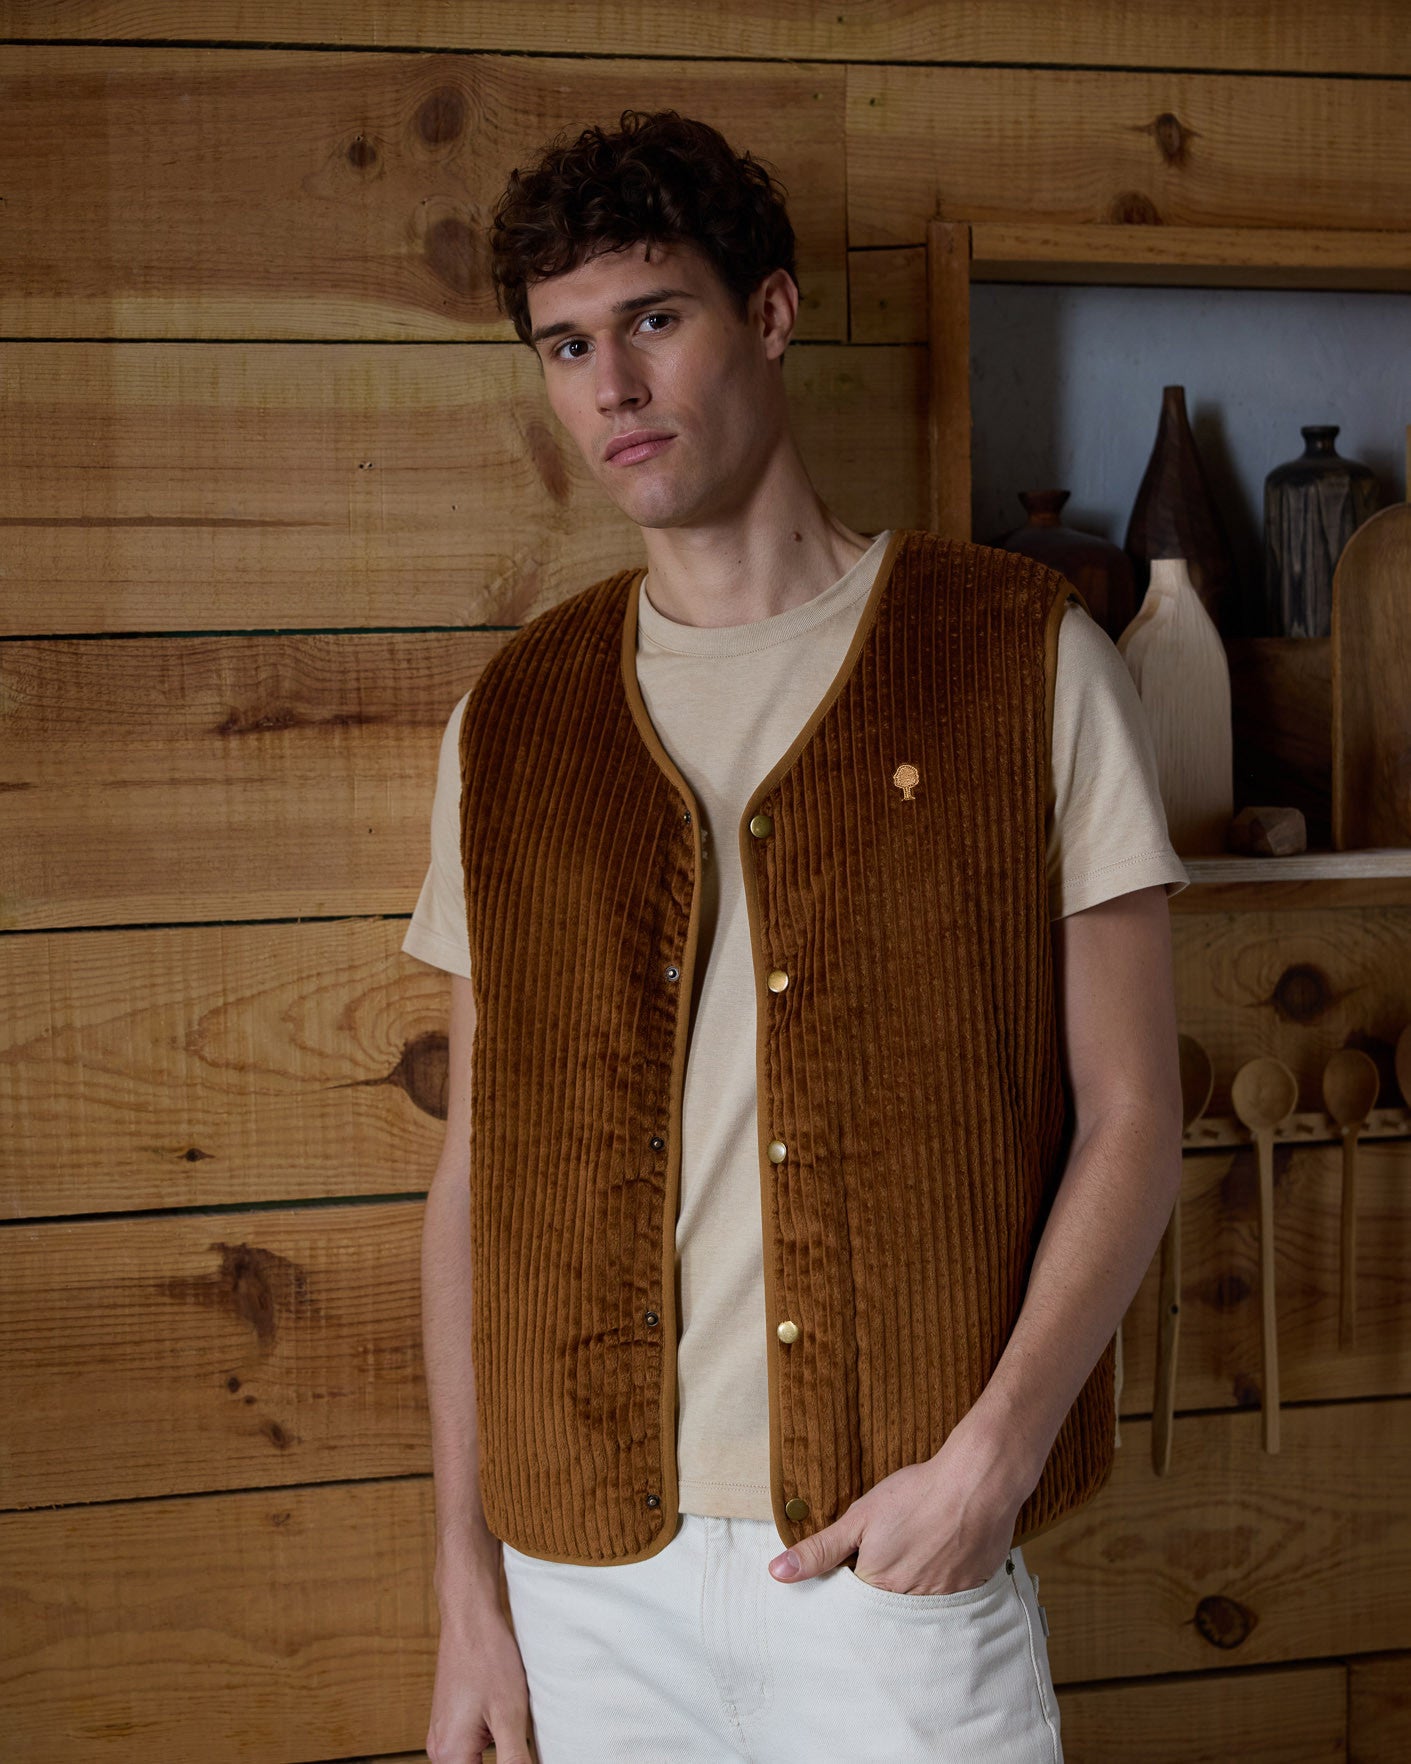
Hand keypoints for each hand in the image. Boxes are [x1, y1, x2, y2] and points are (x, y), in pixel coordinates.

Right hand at [426, 1603, 534, 1763]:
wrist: (470, 1617)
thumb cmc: (489, 1658)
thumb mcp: (510, 1717)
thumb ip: (515, 1761)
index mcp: (450, 1754)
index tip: (519, 1752)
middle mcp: (438, 1750)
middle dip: (501, 1761)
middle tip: (519, 1738)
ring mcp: (442, 1734)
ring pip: (473, 1762)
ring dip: (496, 1754)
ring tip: (514, 1728)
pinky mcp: (449, 1722)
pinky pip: (469, 1746)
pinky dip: (490, 1742)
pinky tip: (504, 1720)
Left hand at [765, 1413, 1030, 1595]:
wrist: (976, 1483)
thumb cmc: (915, 1495)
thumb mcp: (859, 1516)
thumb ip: (820, 1550)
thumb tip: (777, 1574)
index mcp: (878, 1587)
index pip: (854, 1605)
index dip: (852, 1583)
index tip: (855, 1566)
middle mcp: (910, 1603)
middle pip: (887, 1609)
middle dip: (881, 1590)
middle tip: (890, 1556)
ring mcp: (944, 1600)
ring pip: (918, 1607)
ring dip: (912, 1588)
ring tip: (916, 1555)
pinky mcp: (971, 1591)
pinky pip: (948, 1601)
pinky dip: (941, 1584)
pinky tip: (942, 1558)